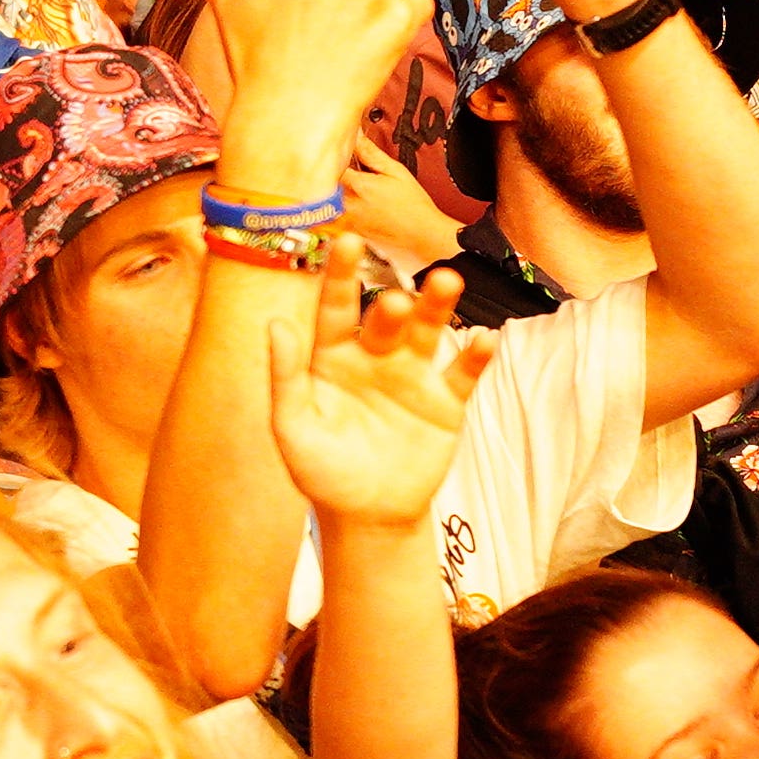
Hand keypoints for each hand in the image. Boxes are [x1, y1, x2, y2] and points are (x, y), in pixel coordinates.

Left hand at [266, 263, 487, 528]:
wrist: (367, 519)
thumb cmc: (321, 474)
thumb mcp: (293, 428)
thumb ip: (286, 376)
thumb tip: (274, 323)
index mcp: (332, 358)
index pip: (336, 308)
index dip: (340, 275)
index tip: (345, 240)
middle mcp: (374, 358)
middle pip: (387, 318)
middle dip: (393, 305)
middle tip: (395, 302)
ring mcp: (412, 377)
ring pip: (428, 332)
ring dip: (437, 308)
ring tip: (449, 282)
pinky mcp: (445, 403)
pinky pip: (462, 373)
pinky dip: (474, 356)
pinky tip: (484, 339)